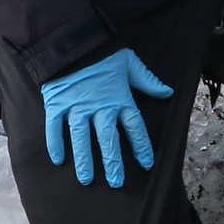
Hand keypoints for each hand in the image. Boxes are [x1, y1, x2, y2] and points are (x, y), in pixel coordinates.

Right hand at [39, 48, 172, 188]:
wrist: (73, 39)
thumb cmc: (104, 51)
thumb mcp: (130, 62)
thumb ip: (147, 80)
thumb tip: (167, 92)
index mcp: (119, 98)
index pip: (134, 127)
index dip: (141, 146)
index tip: (146, 164)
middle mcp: (99, 107)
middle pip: (108, 140)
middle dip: (113, 162)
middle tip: (116, 183)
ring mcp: (76, 107)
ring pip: (81, 139)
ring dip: (84, 160)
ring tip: (87, 180)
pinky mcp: (57, 104)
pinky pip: (55, 128)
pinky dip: (55, 144)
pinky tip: (58, 160)